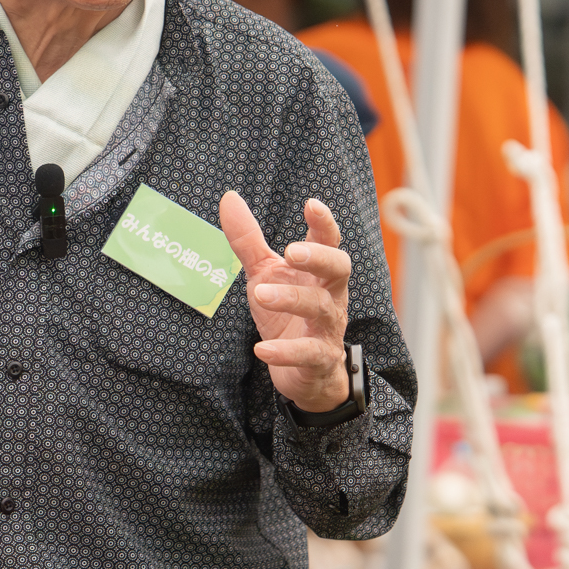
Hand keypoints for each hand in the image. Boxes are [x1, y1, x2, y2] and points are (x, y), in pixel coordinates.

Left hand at [223, 192, 350, 411]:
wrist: (306, 371)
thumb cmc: (287, 312)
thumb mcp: (264, 273)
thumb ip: (248, 239)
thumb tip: (229, 198)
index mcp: (317, 271)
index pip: (328, 241)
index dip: (324, 223)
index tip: (311, 204)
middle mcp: (329, 295)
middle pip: (339, 269)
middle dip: (319, 258)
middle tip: (292, 252)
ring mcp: (327, 327)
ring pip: (320, 308)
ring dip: (291, 298)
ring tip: (259, 293)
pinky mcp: (319, 359)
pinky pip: (309, 354)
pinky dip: (285, 352)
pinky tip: (261, 349)